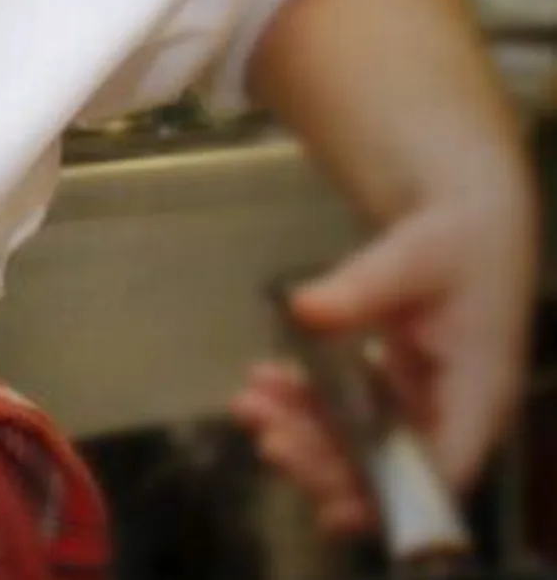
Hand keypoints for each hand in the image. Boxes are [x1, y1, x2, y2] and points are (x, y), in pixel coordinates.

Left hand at [230, 201, 537, 536]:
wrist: (459, 222)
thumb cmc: (456, 242)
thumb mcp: (414, 254)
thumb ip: (364, 286)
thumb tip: (307, 308)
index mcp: (480, 392)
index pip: (442, 468)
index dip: (390, 496)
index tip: (330, 506)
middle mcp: (451, 411)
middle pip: (388, 466)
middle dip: (323, 460)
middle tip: (268, 437)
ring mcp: (416, 403)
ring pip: (355, 442)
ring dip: (300, 432)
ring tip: (249, 404)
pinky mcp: (386, 390)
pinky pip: (340, 410)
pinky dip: (300, 402)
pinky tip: (263, 380)